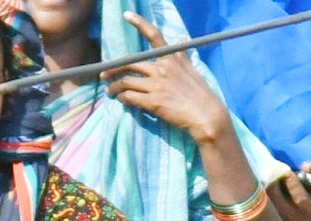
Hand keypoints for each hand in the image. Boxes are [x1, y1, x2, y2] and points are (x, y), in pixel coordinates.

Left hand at [102, 12, 229, 142]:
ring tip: (110, 92)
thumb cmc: (201, 94)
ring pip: (126, 81)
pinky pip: (130, 97)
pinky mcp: (152, 101)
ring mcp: (156, 85)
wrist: (206, 116)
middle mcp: (162, 68)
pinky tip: (121, 100)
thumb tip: (182, 38)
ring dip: (114, 87)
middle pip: (130, 63)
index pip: (154, 35)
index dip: (139, 23)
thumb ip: (183, 54)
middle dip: (113, 69)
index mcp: (172, 58)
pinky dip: (122, 98)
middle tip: (104, 75)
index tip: (127, 15)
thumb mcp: (192, 69)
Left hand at [268, 162, 310, 220]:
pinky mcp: (276, 218)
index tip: (288, 172)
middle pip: (280, 202)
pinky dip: (265, 193)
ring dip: (267, 188)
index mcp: (310, 209)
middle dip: (274, 185)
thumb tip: (305, 164)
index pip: (301, 199)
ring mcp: (284, 219)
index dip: (294, 185)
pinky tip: (265, 182)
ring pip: (271, 203)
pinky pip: (267, 204)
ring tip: (267, 175)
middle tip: (271, 171)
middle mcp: (296, 216)